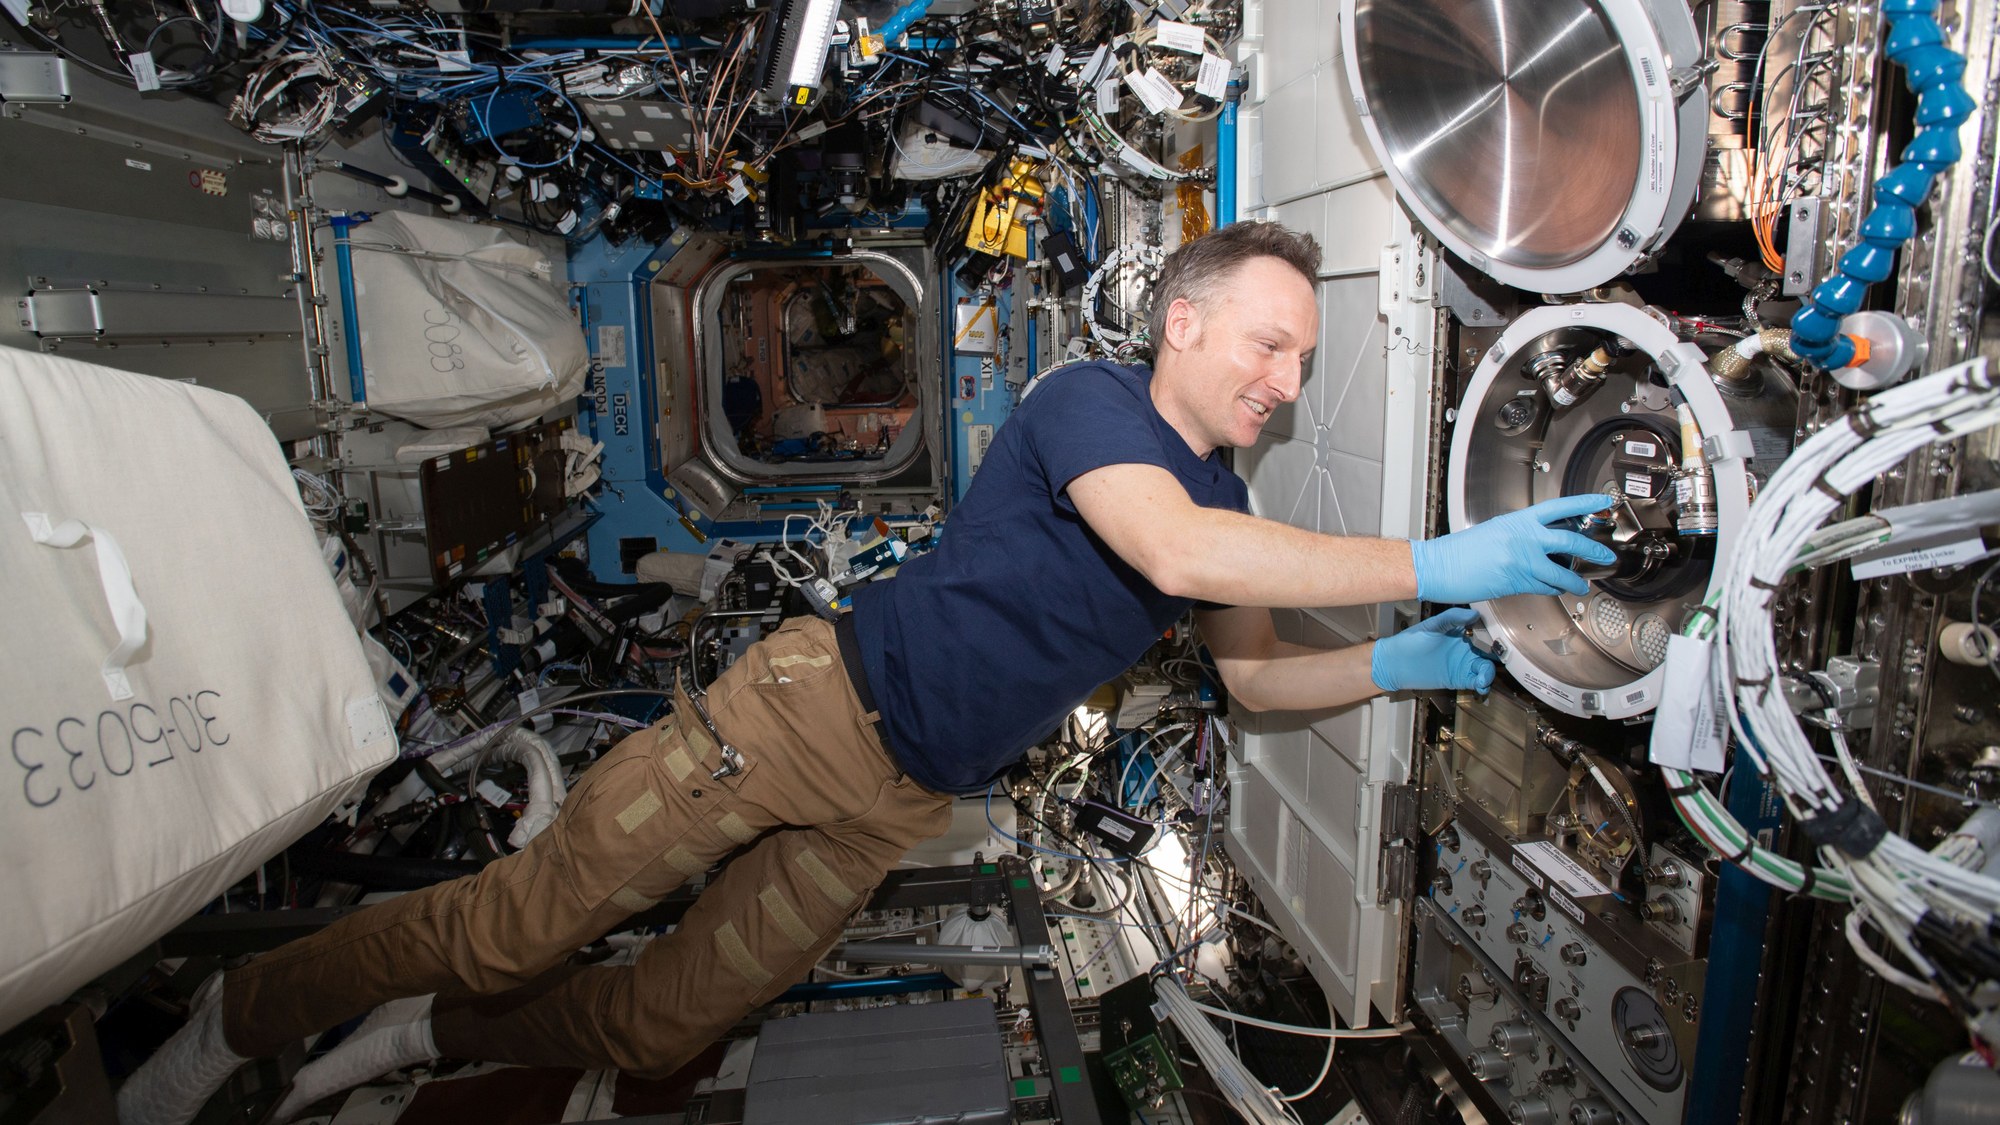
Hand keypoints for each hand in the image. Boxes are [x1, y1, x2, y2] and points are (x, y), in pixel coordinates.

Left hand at [1370, 609, 1496, 692]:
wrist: (1396, 664)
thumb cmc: (1410, 642)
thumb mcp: (1431, 626)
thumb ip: (1452, 618)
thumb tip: (1473, 614)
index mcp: (1461, 632)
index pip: (1484, 632)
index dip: (1494, 634)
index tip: (1500, 637)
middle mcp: (1465, 647)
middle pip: (1490, 651)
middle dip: (1498, 655)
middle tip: (1499, 658)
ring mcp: (1463, 663)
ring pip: (1486, 668)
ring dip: (1490, 672)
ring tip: (1484, 675)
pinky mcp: (1459, 678)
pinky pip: (1477, 682)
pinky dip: (1483, 684)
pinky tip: (1480, 683)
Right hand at [1409, 494, 1617, 602]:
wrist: (1438, 566)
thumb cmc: (1460, 550)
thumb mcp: (1494, 531)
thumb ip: (1519, 535)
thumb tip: (1539, 544)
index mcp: (1518, 521)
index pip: (1559, 507)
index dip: (1584, 503)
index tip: (1602, 501)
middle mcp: (1523, 539)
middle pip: (1570, 540)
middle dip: (1592, 549)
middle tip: (1604, 554)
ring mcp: (1521, 561)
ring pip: (1561, 572)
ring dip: (1574, 581)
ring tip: (1581, 585)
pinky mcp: (1516, 582)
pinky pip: (1544, 587)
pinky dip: (1552, 589)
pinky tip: (1554, 590)